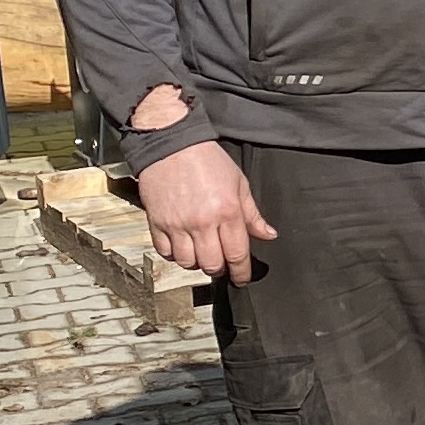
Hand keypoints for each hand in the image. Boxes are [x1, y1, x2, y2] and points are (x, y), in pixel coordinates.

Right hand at [136, 139, 276, 281]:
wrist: (172, 145)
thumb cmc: (208, 161)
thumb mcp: (239, 184)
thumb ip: (253, 214)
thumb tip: (268, 235)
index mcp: (227, 212)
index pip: (237, 255)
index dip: (241, 272)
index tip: (242, 278)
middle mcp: (202, 223)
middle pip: (212, 265)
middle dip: (219, 269)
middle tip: (222, 262)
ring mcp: (177, 225)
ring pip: (187, 263)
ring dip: (196, 263)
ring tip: (201, 253)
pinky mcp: (157, 223)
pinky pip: (165, 253)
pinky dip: (174, 255)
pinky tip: (181, 246)